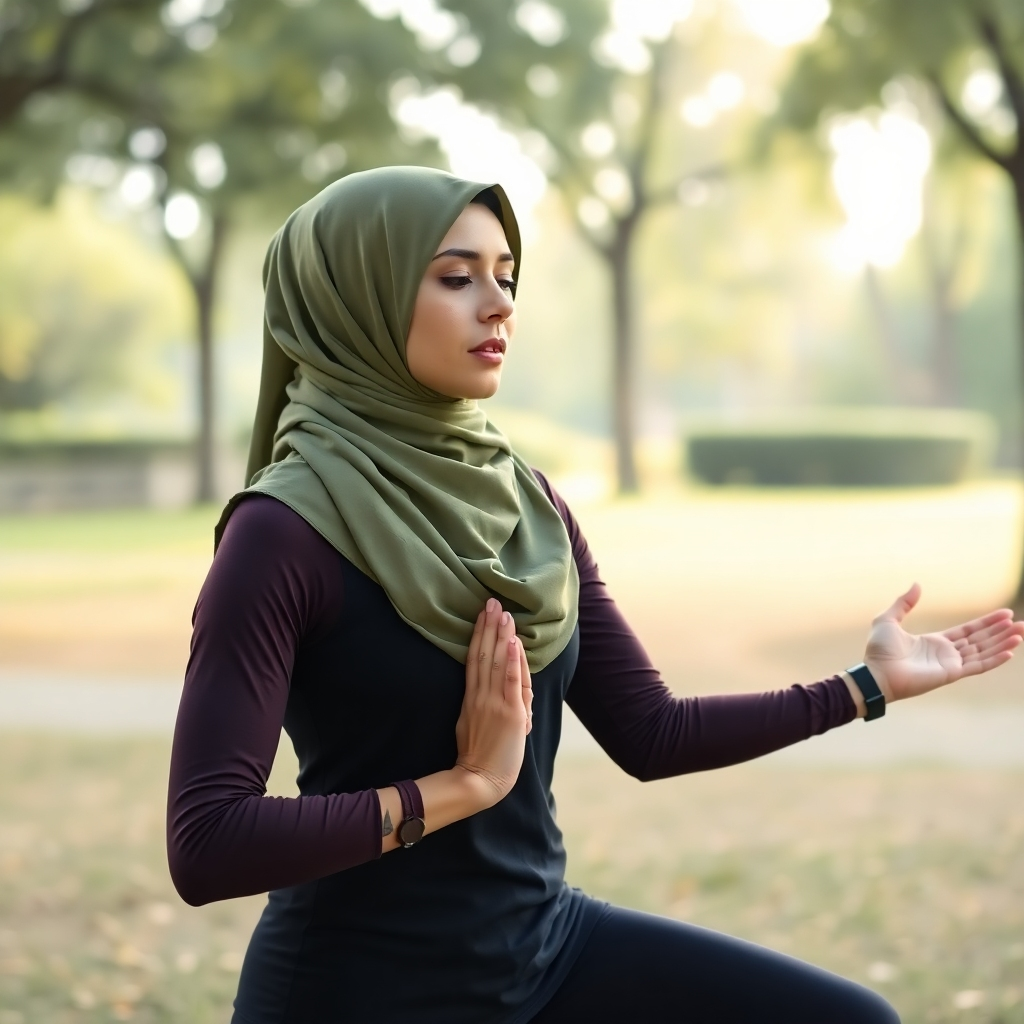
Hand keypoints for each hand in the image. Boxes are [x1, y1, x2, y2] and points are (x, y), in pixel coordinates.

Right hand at [453, 598, 532, 807]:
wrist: (480, 779)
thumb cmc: (478, 755)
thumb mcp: (472, 723)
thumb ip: (481, 702)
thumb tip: (490, 686)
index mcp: (471, 697)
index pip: (475, 658)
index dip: (479, 635)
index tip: (483, 614)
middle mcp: (481, 695)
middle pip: (484, 654)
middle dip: (489, 626)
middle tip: (492, 602)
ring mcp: (496, 703)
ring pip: (497, 663)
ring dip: (501, 636)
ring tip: (504, 614)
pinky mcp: (511, 714)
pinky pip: (511, 683)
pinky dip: (512, 661)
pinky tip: (513, 643)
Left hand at [862, 583, 1023, 701]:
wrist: (875, 672)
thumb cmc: (879, 650)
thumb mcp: (889, 619)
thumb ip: (904, 603)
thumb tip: (917, 584)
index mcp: (936, 642)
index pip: (969, 630)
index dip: (987, 622)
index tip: (1006, 614)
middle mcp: (947, 653)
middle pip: (981, 640)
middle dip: (1001, 632)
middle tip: (1022, 623)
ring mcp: (950, 664)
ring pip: (983, 651)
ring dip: (1003, 643)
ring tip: (1021, 633)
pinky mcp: (951, 674)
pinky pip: (978, 666)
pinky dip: (994, 659)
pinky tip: (1010, 652)